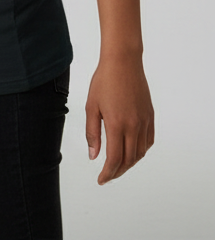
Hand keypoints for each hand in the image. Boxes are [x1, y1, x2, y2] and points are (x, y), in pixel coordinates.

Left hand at [85, 53, 153, 183]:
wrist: (123, 63)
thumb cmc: (104, 81)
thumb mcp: (91, 106)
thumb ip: (92, 132)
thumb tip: (93, 155)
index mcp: (117, 124)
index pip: (114, 159)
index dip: (108, 173)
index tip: (101, 179)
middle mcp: (134, 126)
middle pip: (128, 159)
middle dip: (118, 171)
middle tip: (107, 175)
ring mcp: (144, 122)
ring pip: (140, 153)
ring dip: (129, 163)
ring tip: (118, 166)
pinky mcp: (150, 117)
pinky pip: (148, 142)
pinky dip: (140, 151)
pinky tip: (132, 151)